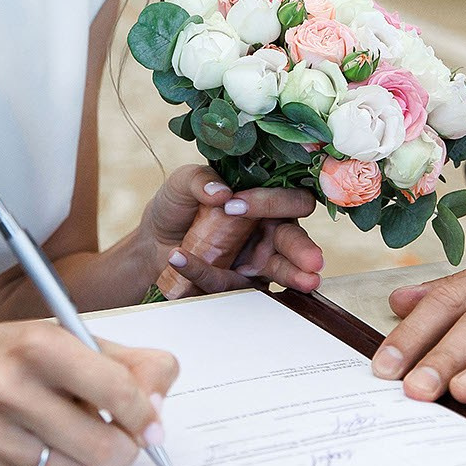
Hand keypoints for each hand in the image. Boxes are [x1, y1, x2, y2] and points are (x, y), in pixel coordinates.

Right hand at [0, 319, 175, 465]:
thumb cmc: (24, 354)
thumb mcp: (79, 339)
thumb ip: (133, 364)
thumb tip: (159, 405)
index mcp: (39, 345)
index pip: (116, 389)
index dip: (144, 412)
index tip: (151, 422)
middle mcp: (8, 385)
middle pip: (100, 444)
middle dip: (125, 447)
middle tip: (125, 438)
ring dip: (90, 460)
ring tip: (78, 433)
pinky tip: (46, 443)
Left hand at [142, 164, 323, 297]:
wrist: (154, 242)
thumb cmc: (178, 206)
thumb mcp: (183, 184)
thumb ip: (200, 180)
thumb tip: (221, 193)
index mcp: (265, 201)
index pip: (288, 199)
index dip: (271, 201)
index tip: (236, 206)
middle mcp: (269, 231)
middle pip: (295, 239)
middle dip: (304, 250)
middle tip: (312, 262)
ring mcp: (257, 261)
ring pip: (282, 269)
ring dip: (294, 275)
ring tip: (307, 282)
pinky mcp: (238, 285)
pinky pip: (229, 284)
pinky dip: (205, 275)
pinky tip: (181, 260)